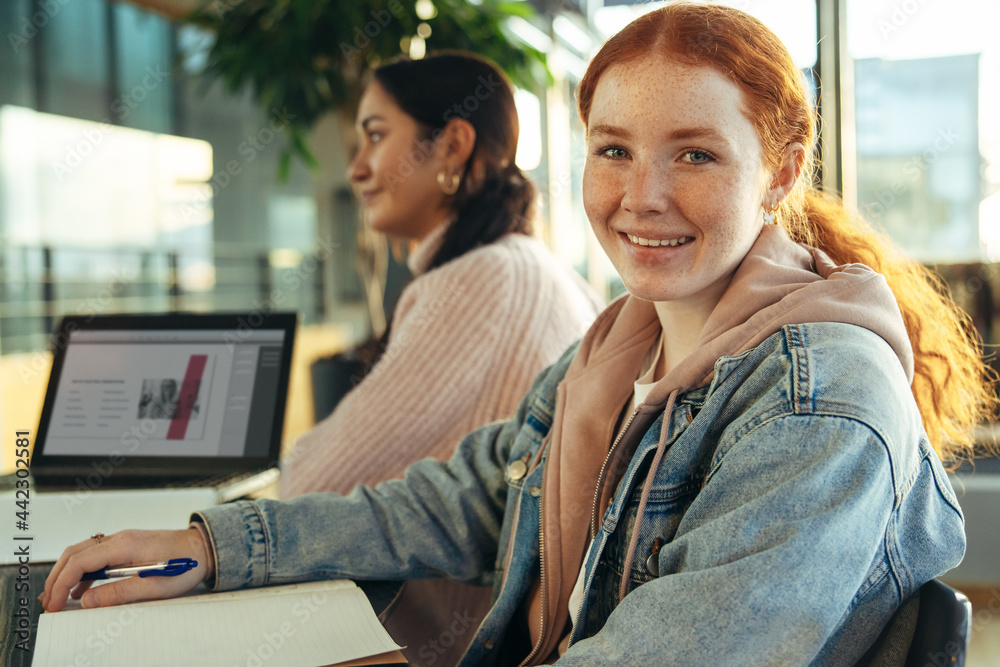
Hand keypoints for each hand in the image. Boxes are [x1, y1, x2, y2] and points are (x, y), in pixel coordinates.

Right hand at [40, 527, 213, 611]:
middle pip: (75, 554)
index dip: (61, 584)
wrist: (204, 547)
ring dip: (67, 575)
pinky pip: (96, 557)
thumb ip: (119, 593)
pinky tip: (80, 592)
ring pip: (83, 554)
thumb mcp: (154, 586)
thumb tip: (86, 601)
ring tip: (57, 599)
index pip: (79, 561)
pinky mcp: (127, 547)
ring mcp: (122, 540)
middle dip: (57, 578)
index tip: (53, 605)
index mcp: (124, 544)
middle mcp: (119, 538)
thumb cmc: (184, 565)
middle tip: (48, 603)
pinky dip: (83, 573)